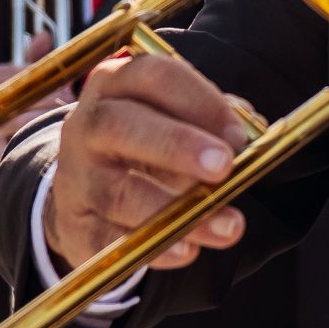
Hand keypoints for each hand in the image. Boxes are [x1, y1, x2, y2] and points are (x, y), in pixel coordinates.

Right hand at [0, 34, 70, 165]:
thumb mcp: (10, 75)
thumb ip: (31, 59)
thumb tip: (45, 34)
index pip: (22, 75)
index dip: (48, 80)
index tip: (69, 84)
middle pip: (23, 97)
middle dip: (52, 99)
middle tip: (73, 102)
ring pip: (22, 121)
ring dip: (47, 120)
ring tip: (66, 119)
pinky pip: (14, 146)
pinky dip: (32, 144)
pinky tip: (51, 143)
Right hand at [44, 50, 253, 272]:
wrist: (88, 192)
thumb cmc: (146, 145)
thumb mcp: (174, 119)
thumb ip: (212, 119)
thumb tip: (253, 130)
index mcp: (116, 84)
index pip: (154, 76)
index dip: (200, 101)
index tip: (240, 136)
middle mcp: (87, 125)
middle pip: (122, 125)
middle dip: (178, 144)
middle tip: (225, 166)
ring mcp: (76, 178)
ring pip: (118, 192)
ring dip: (176, 210)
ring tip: (229, 226)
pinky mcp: (76, 226)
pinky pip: (108, 239)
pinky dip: (153, 249)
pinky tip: (189, 250)